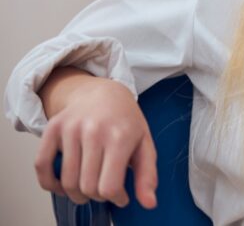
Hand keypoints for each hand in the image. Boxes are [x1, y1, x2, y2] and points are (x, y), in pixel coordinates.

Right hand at [34, 71, 157, 208]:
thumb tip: (149, 203)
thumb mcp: (145, 144)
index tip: (121, 196)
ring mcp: (70, 129)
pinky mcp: (52, 129)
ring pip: (66, 182)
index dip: (116, 199)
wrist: (103, 92)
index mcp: (120, 136)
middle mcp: (93, 131)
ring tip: (89, 187)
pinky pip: (42, 167)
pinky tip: (63, 185)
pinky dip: (50, 183)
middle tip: (105, 190)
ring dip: (77, 194)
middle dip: (98, 196)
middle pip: (87, 187)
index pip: (109, 186)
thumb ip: (148, 175)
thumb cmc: (125, 120)